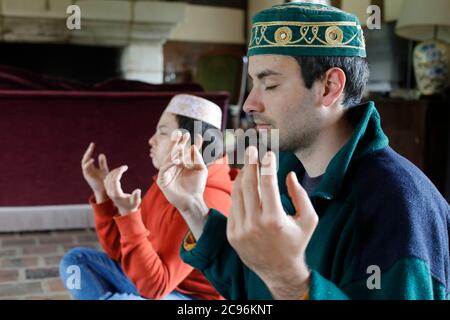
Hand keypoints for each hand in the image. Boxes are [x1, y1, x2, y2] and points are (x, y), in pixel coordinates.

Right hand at [81, 142, 108, 202]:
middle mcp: (87, 169)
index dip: (90, 150)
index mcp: (90, 167)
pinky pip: (85, 168)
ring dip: (87, 156)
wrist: (103, 189)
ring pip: (84, 162)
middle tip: (92, 145)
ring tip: (91, 150)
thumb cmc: (103, 180)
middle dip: (88, 151)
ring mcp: (86, 172)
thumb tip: (101, 154)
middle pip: (85, 158)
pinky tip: (92, 159)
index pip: (88, 156)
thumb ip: (102, 162)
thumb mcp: (104, 169)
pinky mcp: (87, 176)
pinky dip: (88, 163)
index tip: (92, 144)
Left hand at [104, 165, 141, 215]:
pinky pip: (107, 179)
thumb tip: (138, 190)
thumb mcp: (135, 202)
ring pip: (107, 178)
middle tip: (124, 167)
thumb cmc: (131, 205)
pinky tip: (118, 172)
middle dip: (117, 170)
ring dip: (114, 172)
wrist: (125, 210)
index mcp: (116, 194)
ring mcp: (108, 191)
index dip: (119, 172)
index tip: (125, 167)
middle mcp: (110, 192)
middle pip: (110, 178)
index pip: (114, 180)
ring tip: (121, 169)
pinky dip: (111, 174)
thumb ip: (136, 196)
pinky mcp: (108, 190)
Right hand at [157, 130, 208, 238]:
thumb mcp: (201, 169)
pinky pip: (164, 168)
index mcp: (183, 163)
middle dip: (178, 142)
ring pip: (169, 158)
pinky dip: (170, 163)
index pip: (185, 150)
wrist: (193, 200)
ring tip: (180, 146)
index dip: (189, 142)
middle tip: (183, 134)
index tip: (197, 135)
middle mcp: (174, 166)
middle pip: (175, 151)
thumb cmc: (197, 186)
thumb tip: (193, 146)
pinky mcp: (162, 180)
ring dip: (174, 151)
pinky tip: (177, 160)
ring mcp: (167, 172)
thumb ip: (197, 158)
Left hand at [226, 146, 317, 299]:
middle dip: (250, 163)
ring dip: (242, 175)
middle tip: (251, 148)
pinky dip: (238, 193)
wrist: (279, 271)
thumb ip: (301, 195)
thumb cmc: (297, 242)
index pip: (267, 184)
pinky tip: (243, 182)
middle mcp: (254, 224)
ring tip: (246, 163)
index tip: (269, 152)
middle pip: (248, 185)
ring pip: (237, 194)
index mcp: (275, 219)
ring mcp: (240, 230)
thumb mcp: (309, 219)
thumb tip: (289, 174)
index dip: (267, 165)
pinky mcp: (232, 234)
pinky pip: (233, 207)